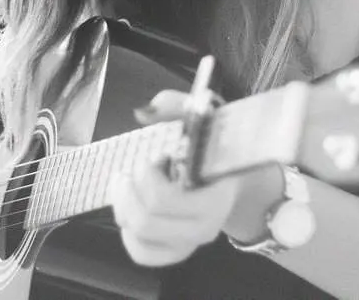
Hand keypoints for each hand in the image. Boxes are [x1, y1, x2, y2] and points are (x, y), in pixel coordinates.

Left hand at [107, 90, 242, 266]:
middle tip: (140, 164)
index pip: (163, 199)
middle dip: (132, 187)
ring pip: (137, 235)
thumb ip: (174, 107)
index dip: (148, 172)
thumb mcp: (201, 117)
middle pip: (145, 219)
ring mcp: (189, 243)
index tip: (160, 153)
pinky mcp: (174, 252)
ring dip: (124, 204)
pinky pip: (140, 252)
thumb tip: (143, 113)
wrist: (234, 173)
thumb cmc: (215, 143)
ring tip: (129, 180)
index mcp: (215, 199)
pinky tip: (131, 204)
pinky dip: (127, 228)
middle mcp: (204, 228)